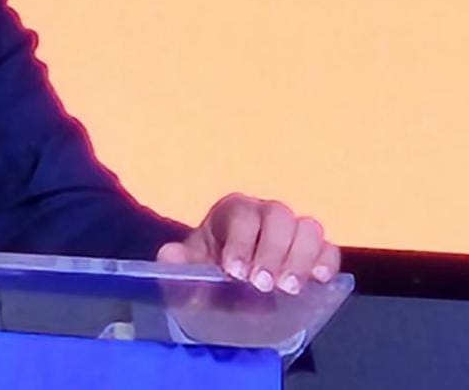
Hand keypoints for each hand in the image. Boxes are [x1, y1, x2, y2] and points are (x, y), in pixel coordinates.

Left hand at [157, 193, 339, 294]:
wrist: (234, 278)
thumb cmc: (213, 265)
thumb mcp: (192, 264)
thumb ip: (178, 260)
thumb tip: (169, 255)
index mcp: (233, 210)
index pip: (240, 216)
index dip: (239, 242)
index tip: (236, 273)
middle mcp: (266, 212)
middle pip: (278, 218)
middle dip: (270, 252)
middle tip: (264, 284)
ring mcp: (295, 228)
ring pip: (307, 228)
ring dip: (299, 258)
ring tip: (288, 288)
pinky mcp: (316, 249)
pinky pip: (329, 247)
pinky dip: (326, 261)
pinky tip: (318, 279)